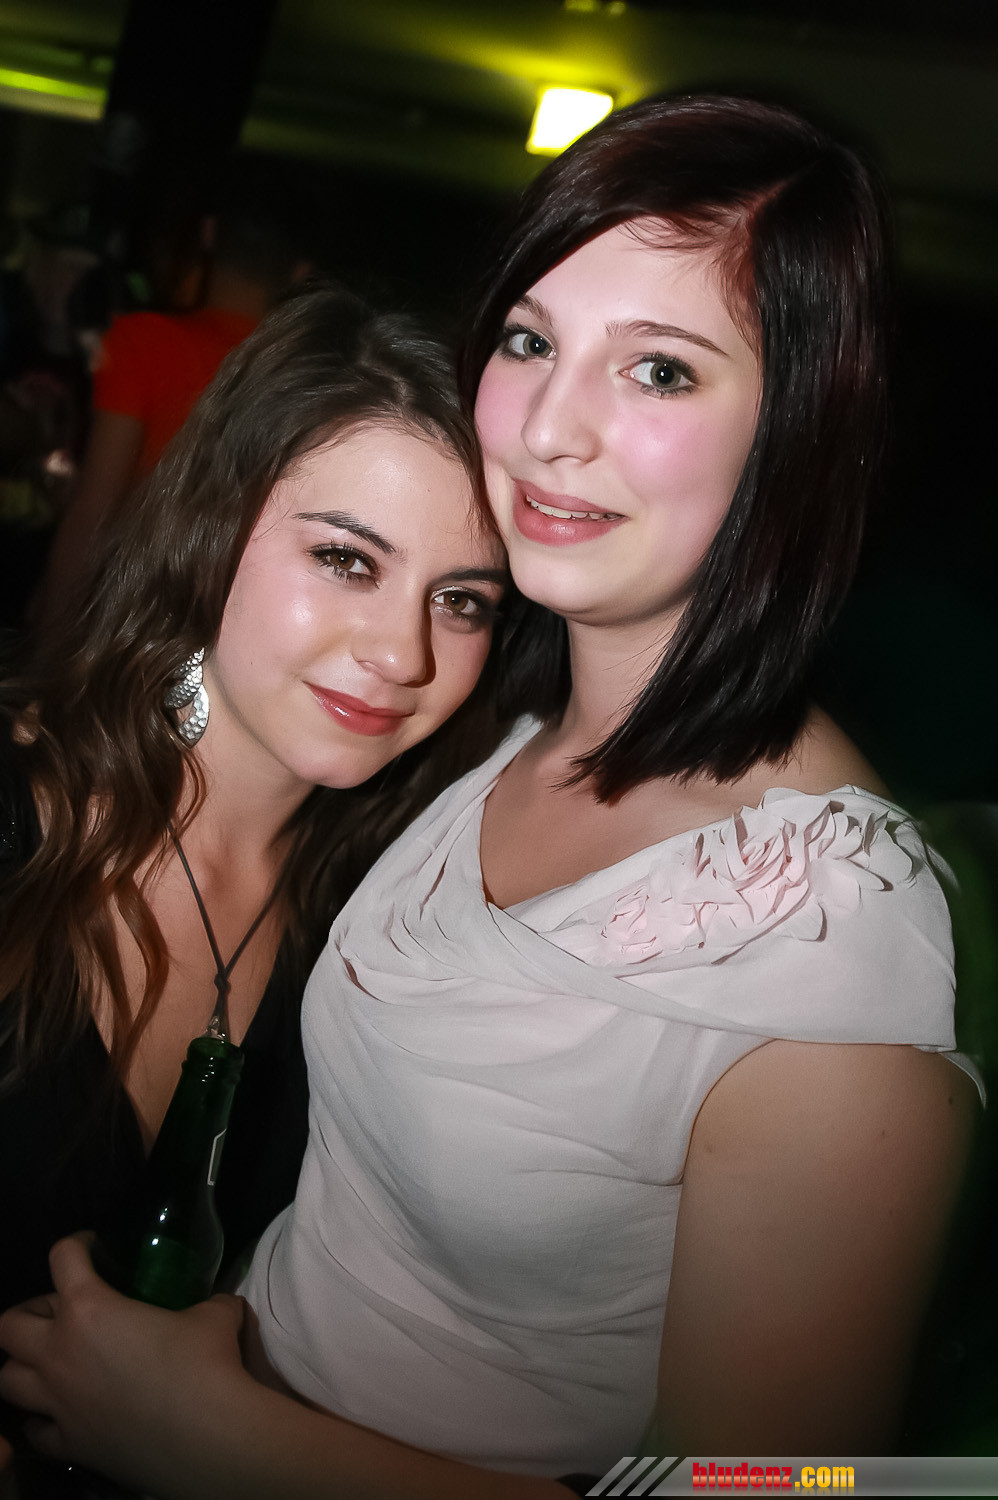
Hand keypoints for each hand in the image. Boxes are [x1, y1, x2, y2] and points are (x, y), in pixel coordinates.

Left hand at [0, 1235, 245, 1485]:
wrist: (207, 1436)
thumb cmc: (204, 1363)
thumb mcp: (214, 1314)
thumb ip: (207, 1302)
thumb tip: (220, 1304)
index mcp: (89, 1309)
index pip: (62, 1258)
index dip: (76, 1244)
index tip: (92, 1247)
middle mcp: (59, 1353)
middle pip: (8, 1325)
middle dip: (30, 1313)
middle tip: (62, 1314)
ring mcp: (56, 1403)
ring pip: (6, 1379)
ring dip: (24, 1366)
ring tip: (53, 1363)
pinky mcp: (67, 1444)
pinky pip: (34, 1430)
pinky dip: (43, 1418)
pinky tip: (64, 1413)